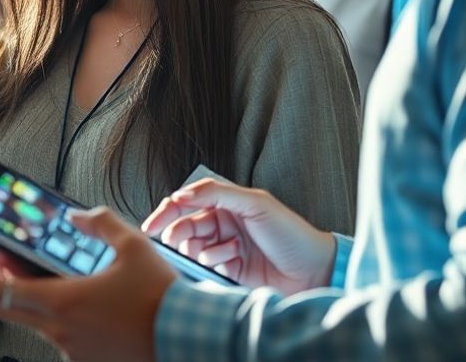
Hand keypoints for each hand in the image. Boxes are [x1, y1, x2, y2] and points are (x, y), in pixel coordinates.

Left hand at [0, 208, 174, 361]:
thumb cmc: (164, 299)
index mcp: (58, 302)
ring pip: (30, 315)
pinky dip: (52, 309)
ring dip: (18, 291)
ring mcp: (69, 349)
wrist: (195, 342)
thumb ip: (101, 224)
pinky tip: (76, 298)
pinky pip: (57, 329)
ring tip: (11, 262)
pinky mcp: (85, 359)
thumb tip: (80, 215)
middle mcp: (55, 331)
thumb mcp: (134, 249)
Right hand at [142, 178, 334, 292]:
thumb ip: (216, 193)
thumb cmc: (290, 233)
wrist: (312, 271)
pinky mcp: (228, 270)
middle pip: (184, 225)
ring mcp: (224, 247)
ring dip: (201, 249)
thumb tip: (180, 194)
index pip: (187, 203)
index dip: (167, 212)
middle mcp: (222, 224)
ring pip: (192, 246)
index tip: (152, 225)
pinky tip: (233, 261)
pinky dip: (215, 261)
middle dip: (177, 232)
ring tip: (224, 251)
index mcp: (227, 204)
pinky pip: (206, 264)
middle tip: (173, 241)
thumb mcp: (255, 203)